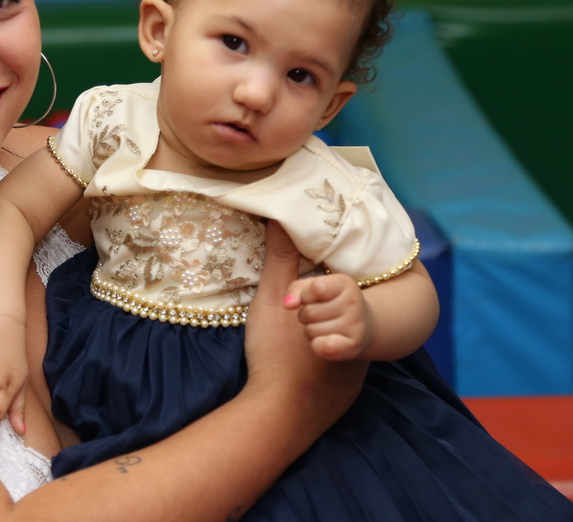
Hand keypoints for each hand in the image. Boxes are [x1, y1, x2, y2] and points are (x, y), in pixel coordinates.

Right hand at [245, 222, 366, 428]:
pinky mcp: (350, 391)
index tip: (296, 299)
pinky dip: (324, 364)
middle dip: (318, 313)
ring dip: (322, 337)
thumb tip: (281, 219)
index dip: (313, 289)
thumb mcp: (272, 299)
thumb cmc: (274, 352)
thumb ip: (281, 258)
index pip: (336, 285)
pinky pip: (341, 368)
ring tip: (295, 345)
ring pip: (340, 339)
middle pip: (339, 312)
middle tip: (291, 323)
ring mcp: (358, 367)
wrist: (279, 412)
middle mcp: (359, 336)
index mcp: (344, 309)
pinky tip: (305, 366)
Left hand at [284, 273, 372, 360]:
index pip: (316, 288)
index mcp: (344, 283)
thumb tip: (288, 304)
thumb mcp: (313, 288)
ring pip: (311, 331)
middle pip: (309, 312)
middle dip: (306, 315)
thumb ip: (296, 290)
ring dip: (311, 331)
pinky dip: (318, 346)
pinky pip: (324, 348)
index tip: (311, 298)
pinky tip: (325, 341)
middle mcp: (354, 303)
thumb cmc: (330, 302)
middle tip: (318, 316)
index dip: (306, 296)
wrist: (363, 325)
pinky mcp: (354, 346)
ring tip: (324, 327)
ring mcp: (356, 325)